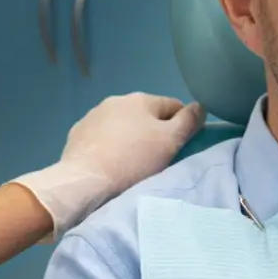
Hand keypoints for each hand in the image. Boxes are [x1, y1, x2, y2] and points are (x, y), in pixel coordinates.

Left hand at [13, 92, 204, 237]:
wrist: (86, 180)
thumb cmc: (134, 160)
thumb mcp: (170, 142)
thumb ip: (188, 122)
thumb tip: (200, 106)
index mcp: (141, 99)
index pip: (173, 106)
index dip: (182, 124)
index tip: (181, 145)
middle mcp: (116, 100)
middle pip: (145, 114)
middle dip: (153, 131)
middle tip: (157, 157)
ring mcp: (93, 115)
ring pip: (122, 124)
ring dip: (130, 136)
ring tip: (131, 162)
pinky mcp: (78, 133)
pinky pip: (102, 136)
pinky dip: (109, 145)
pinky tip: (109, 162)